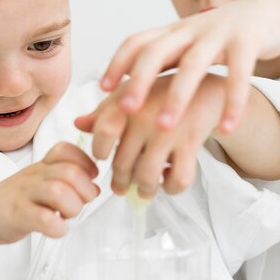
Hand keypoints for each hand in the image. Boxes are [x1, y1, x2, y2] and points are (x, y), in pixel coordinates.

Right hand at [0, 142, 99, 250]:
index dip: (85, 163)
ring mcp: (25, 195)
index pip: (66, 150)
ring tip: (65, 216)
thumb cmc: (16, 200)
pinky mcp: (17, 215)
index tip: (89, 179)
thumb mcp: (41, 182)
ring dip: (72, 208)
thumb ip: (67, 181)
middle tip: (79, 203)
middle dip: (85, 191)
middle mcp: (35, 176)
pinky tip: (55, 229)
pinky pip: (43, 219)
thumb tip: (95, 188)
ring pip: (58, 192)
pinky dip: (57, 228)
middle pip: (70, 172)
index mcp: (42, 166)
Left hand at [76, 75, 225, 196]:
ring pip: (147, 176)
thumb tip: (78, 125)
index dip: (98, 151)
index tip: (102, 156)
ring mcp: (167, 131)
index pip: (102, 134)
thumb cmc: (157, 95)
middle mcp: (143, 117)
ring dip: (144, 190)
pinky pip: (178, 179)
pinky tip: (168, 182)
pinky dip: (172, 188)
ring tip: (143, 191)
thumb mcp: (128, 95)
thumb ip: (103, 112)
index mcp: (125, 103)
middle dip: (120, 181)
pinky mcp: (191, 142)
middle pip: (122, 163)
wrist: (201, 88)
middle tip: (120, 186)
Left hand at [100, 0, 279, 132]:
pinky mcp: (248, 41)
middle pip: (156, 51)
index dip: (117, 63)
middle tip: (125, 110)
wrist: (271, 12)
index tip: (103, 90)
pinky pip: (239, 74)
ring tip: (164, 129)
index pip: (136, 42)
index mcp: (172, 31)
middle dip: (138, 80)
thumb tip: (117, 95)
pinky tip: (227, 130)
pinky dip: (232, 102)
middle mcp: (190, 29)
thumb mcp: (185, 45)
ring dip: (177, 96)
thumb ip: (157, 66)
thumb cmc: (218, 37)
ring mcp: (219, 33)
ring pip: (193, 64)